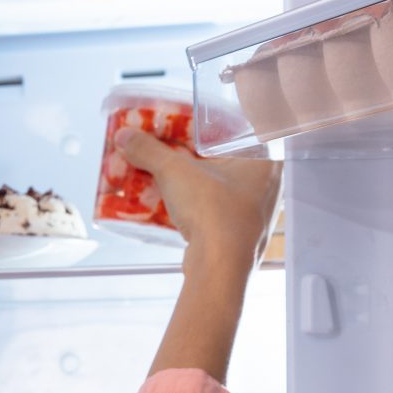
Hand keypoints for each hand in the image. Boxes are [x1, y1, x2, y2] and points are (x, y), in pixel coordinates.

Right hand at [132, 140, 282, 383]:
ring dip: (191, 180)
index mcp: (265, 160)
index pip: (236, 130)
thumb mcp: (175, 172)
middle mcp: (267, 185)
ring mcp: (256, 212)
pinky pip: (216, 209)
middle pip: (224, 158)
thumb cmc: (212, 213)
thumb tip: (124, 136)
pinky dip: (194, 204)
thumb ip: (149, 151)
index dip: (206, 123)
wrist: (219, 269)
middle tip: (168, 147)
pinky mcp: (240, 234)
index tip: (181, 123)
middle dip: (192, 154)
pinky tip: (172, 203)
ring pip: (220, 186)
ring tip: (165, 173)